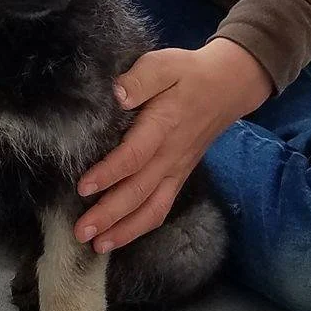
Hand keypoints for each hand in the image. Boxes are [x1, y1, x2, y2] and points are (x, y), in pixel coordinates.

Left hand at [74, 39, 272, 252]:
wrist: (228, 86)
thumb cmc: (188, 73)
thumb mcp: (163, 64)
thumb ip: (140, 79)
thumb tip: (118, 94)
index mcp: (163, 126)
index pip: (134, 155)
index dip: (109, 173)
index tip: (83, 186)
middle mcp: (170, 155)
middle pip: (139, 191)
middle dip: (109, 215)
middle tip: (81, 231)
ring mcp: (176, 170)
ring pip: (152, 208)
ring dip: (124, 230)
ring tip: (96, 246)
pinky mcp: (178, 177)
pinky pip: (161, 208)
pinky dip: (141, 227)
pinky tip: (119, 238)